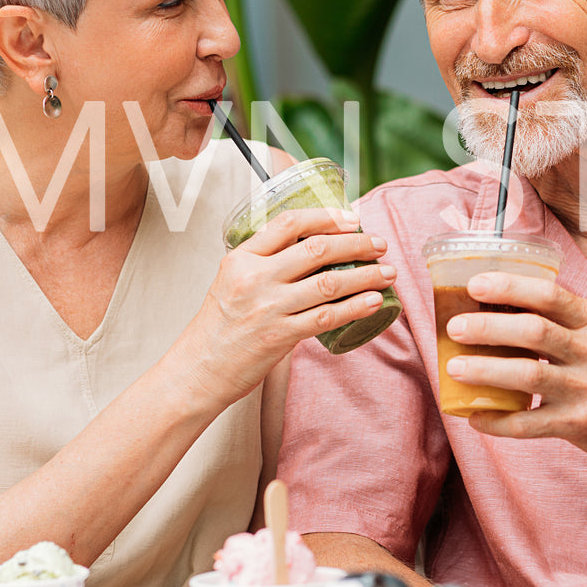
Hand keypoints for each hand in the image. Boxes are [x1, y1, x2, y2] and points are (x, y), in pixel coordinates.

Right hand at [186, 207, 394, 403]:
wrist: (198, 370)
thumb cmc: (218, 327)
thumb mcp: (231, 281)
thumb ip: (264, 264)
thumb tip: (311, 250)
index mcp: (241, 258)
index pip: (288, 223)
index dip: (325, 216)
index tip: (351, 218)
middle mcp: (255, 278)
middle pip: (316, 249)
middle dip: (356, 243)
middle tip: (380, 244)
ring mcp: (268, 307)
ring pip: (329, 282)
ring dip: (366, 276)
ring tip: (388, 273)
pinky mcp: (279, 336)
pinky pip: (327, 317)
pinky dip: (356, 307)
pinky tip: (375, 301)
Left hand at [442, 272, 586, 464]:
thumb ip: (566, 323)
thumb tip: (503, 308)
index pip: (550, 295)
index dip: (509, 286)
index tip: (476, 285)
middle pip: (532, 331)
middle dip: (487, 327)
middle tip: (455, 328)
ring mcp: (586, 390)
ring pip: (526, 375)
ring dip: (484, 370)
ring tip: (454, 367)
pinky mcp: (578, 425)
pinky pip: (528, 424)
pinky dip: (496, 421)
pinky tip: (474, 416)